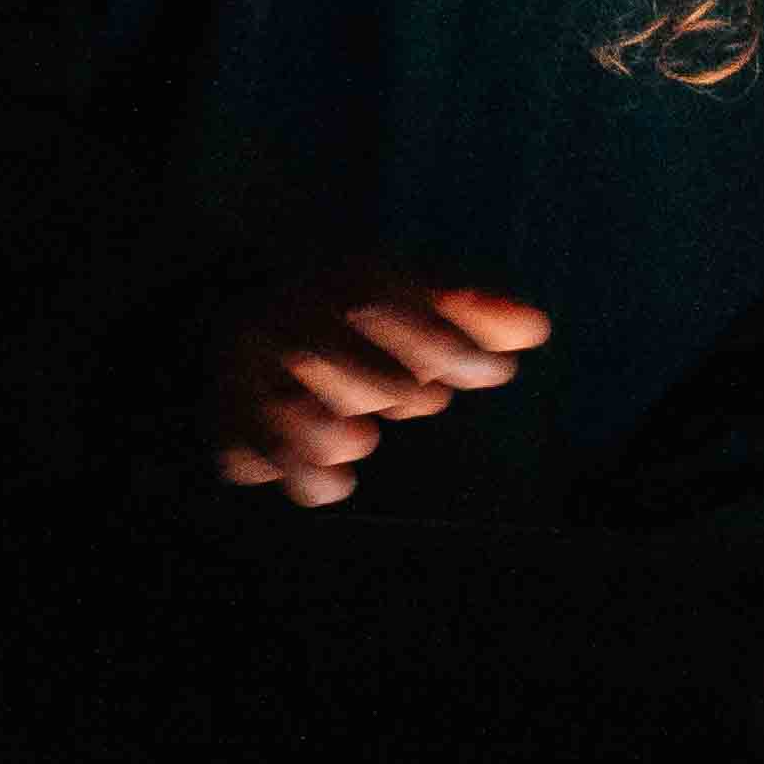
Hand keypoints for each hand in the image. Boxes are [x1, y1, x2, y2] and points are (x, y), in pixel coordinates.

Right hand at [208, 264, 549, 503]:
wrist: (243, 314)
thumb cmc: (353, 317)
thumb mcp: (410, 301)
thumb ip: (472, 312)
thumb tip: (537, 328)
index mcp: (334, 280)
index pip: (383, 299)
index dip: (441, 338)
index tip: (495, 373)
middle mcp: (284, 320)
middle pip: (324, 347)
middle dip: (384, 380)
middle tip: (425, 399)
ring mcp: (246, 371)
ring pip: (284, 409)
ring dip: (334, 433)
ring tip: (360, 435)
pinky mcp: (226, 420)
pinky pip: (255, 458)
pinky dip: (306, 478)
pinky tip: (337, 482)